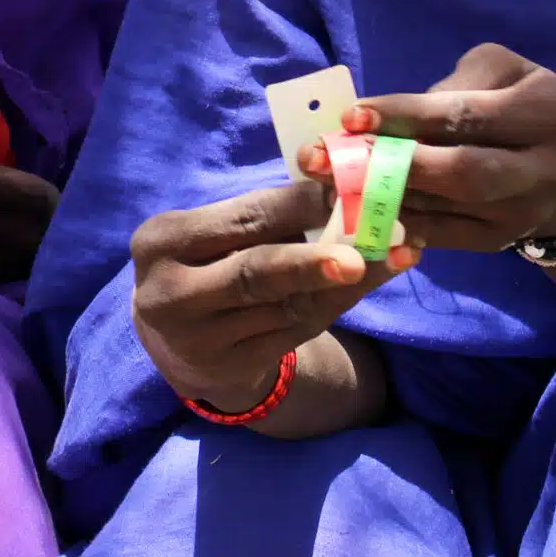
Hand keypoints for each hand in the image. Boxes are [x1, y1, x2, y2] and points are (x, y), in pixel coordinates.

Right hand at [130, 179, 414, 413]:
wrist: (182, 338)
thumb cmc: (207, 261)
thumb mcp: (215, 232)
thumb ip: (265, 215)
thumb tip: (341, 187)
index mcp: (161, 241)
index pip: (239, 220)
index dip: (298, 206)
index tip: (349, 192)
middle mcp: (169, 294)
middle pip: (255, 273)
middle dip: (317, 259)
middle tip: (370, 247)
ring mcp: (199, 339)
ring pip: (286, 307)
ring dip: (347, 283)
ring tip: (393, 256)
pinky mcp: (231, 368)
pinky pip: (296, 333)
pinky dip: (338, 305)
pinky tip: (368, 284)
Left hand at [300, 43, 555, 252]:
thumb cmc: (516, 104)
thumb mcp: (499, 73)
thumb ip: (451, 86)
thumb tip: (386, 118)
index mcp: (546, 111)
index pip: (466, 115)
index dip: (406, 116)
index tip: (351, 117)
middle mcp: (542, 167)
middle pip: (461, 172)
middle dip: (390, 165)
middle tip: (328, 159)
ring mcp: (522, 212)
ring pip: (446, 209)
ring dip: (380, 196)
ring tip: (327, 182)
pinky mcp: (498, 242)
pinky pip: (441, 236)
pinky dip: (396, 224)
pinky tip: (355, 212)